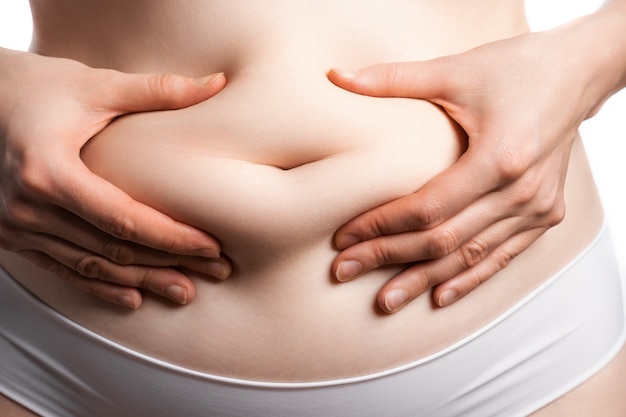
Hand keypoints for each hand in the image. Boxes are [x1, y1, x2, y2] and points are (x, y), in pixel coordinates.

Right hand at [0, 49, 230, 308]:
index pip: (123, 219)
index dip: (171, 237)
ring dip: (142, 281)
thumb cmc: (40, 88)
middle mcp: (27, 207)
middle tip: (215, 271)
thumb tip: (218, 82)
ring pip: (91, 266)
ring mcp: (15, 227)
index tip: (211, 245)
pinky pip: (63, 269)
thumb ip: (158, 90)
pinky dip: (100, 285)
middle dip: (168, 263)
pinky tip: (134, 297)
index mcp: (48, 171)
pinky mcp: (12, 235)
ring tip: (186, 292)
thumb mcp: (97, 85)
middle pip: (111, 248)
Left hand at [328, 30, 595, 312]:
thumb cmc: (514, 68)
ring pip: (469, 256)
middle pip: (443, 238)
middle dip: (389, 257)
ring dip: (423, 279)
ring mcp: (536, 208)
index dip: (382, 225)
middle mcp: (521, 191)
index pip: (428, 207)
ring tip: (385, 301)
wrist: (577, 73)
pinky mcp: (544, 215)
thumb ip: (393, 79)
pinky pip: (502, 256)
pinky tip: (439, 296)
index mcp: (500, 157)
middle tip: (345, 271)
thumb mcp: (454, 70)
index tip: (344, 237)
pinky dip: (469, 278)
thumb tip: (334, 76)